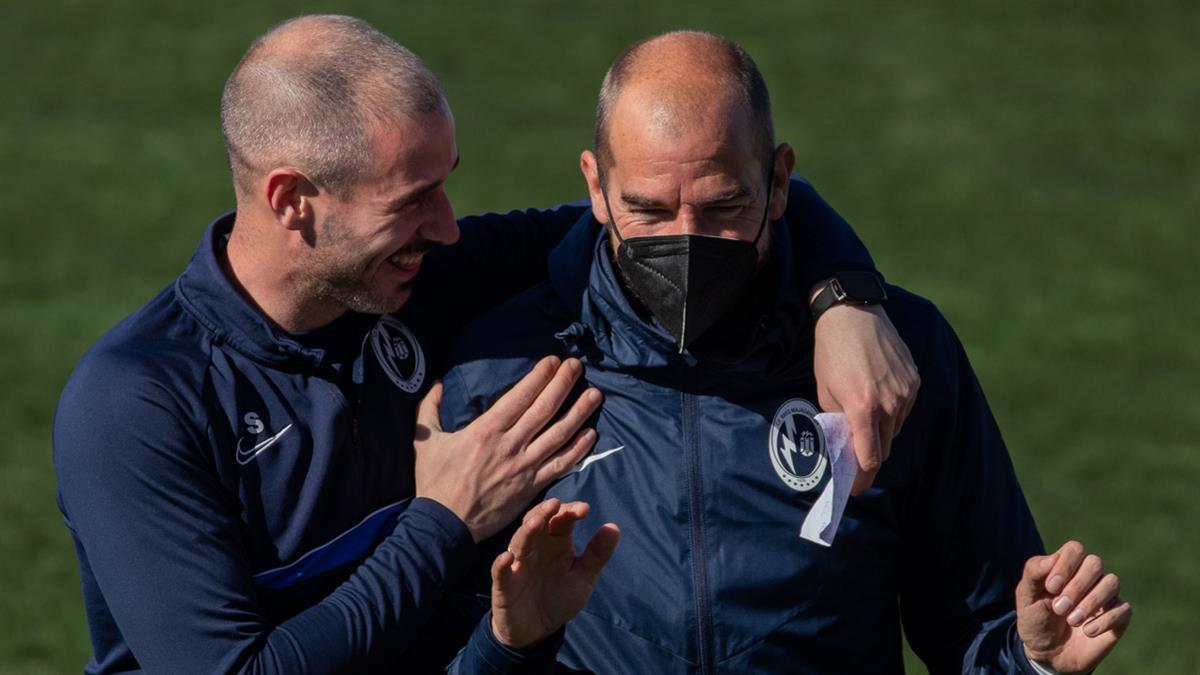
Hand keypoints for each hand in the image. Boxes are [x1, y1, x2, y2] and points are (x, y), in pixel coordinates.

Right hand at [414, 356, 602, 540]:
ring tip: (596, 395)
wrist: (444, 526)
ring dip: (580, 413)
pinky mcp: (532, 487)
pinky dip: (579, 449)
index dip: (539, 376)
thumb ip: (430, 408)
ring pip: (559, 434)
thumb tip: (437, 382)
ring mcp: (524, 467)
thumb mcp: (425, 441)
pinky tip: (592, 434)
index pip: (520, 396)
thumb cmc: (434, 483)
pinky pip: (561, 465)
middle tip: (577, 366)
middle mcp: (510, 445)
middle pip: (544, 409)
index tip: (553, 361)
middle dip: (563, 384)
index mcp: (485, 430)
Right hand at [490, 499, 619, 648]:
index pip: (561, 519)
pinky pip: (500, 572)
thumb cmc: (560, 597)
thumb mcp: (583, 577)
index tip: (585, 509)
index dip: (570, 511)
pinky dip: (502, 564)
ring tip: (537, 522)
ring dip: (527, 532)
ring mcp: (519, 565)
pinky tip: (508, 558)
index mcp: (557, 543)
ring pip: (519, 542)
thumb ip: (597, 554)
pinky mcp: (504, 585)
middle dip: (545, 512)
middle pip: (536, 522)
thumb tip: (614, 526)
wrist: (538, 630)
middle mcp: (536, 548)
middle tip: (555, 505)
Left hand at [812, 301, 918, 494]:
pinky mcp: (914, 380)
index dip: (862, 478)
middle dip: (869, 455)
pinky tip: (877, 398)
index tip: (855, 488)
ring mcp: (906, 391)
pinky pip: (904, 409)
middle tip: (854, 456)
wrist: (853, 314)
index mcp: (862, 408)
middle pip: (884, 447)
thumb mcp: (825, 391)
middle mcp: (889, 403)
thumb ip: (838, 421)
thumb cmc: (831, 352)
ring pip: (895, 429)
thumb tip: (846, 444)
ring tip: (863, 416)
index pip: (869, 458)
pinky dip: (891, 412)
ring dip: (880, 432)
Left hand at [1017, 540, 1131, 673]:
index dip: (1065, 565)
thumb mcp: (1026, 596)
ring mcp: (1105, 595)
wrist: (1048, 653)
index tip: (1051, 588)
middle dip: (1077, 586)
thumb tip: (1053, 557)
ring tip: (1072, 621)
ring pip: (1112, 582)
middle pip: (1095, 563)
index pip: (1075, 549)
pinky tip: (1088, 631)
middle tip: (1059, 608)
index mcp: (1066, 566)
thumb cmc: (1035, 618)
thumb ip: (1034, 572)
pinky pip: (1124, 609)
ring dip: (1091, 602)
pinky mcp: (1118, 617)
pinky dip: (1105, 620)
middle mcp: (1089, 576)